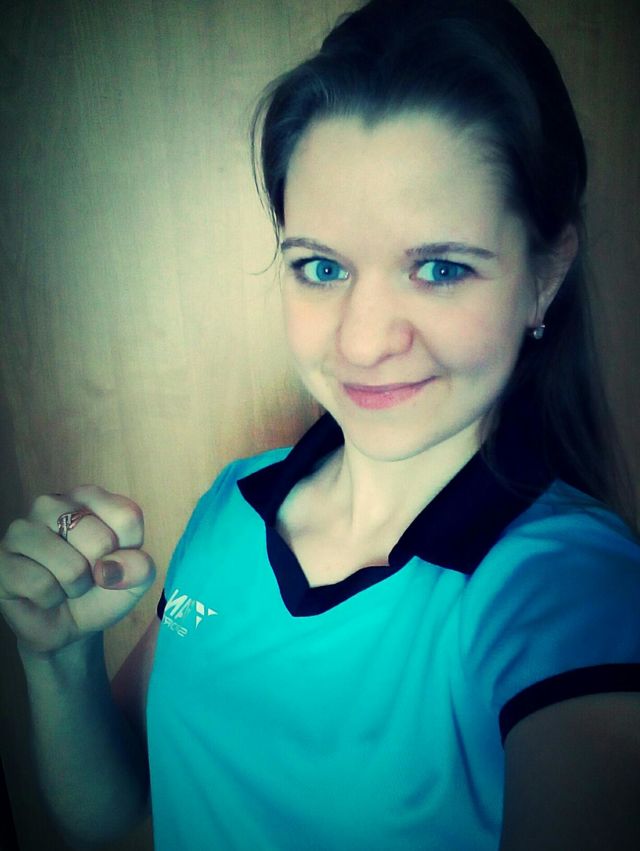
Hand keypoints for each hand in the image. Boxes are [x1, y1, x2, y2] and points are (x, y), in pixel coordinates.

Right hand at [0, 486, 155, 653]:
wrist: (67, 625)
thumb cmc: (101, 591)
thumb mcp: (136, 579)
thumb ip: (140, 567)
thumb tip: (111, 567)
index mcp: (90, 498)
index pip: (127, 516)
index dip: (128, 551)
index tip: (114, 559)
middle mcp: (54, 504)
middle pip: (100, 541)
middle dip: (100, 572)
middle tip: (87, 576)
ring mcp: (23, 528)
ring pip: (70, 566)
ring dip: (74, 588)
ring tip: (66, 585)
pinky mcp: (1, 558)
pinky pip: (40, 585)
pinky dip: (50, 599)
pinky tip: (44, 594)